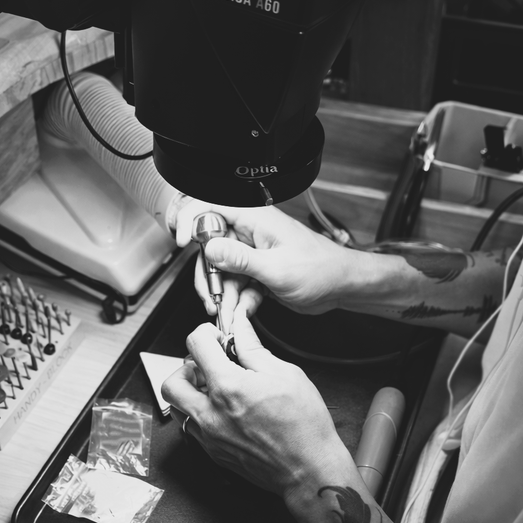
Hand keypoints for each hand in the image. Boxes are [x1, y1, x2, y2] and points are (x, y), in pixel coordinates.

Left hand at [161, 307, 351, 505]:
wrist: (308, 470)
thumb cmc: (304, 426)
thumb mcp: (285, 373)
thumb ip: (253, 348)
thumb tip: (240, 328)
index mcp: (228, 387)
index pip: (196, 345)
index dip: (207, 333)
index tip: (219, 338)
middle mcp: (210, 413)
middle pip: (172, 382)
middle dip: (187, 368)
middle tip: (209, 367)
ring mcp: (209, 437)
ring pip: (178, 408)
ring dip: (191, 393)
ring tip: (216, 390)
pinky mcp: (213, 453)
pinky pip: (192, 429)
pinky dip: (201, 415)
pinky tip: (226, 411)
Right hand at [177, 204, 360, 329]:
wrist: (341, 286)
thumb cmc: (321, 269)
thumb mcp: (276, 268)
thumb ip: (240, 259)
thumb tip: (211, 248)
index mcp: (254, 220)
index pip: (209, 208)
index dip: (190, 221)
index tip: (181, 242)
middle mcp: (250, 233)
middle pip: (209, 248)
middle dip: (208, 277)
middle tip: (212, 298)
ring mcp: (252, 253)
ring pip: (221, 272)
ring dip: (223, 295)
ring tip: (229, 313)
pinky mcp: (256, 271)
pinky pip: (236, 285)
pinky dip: (238, 301)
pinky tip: (245, 311)